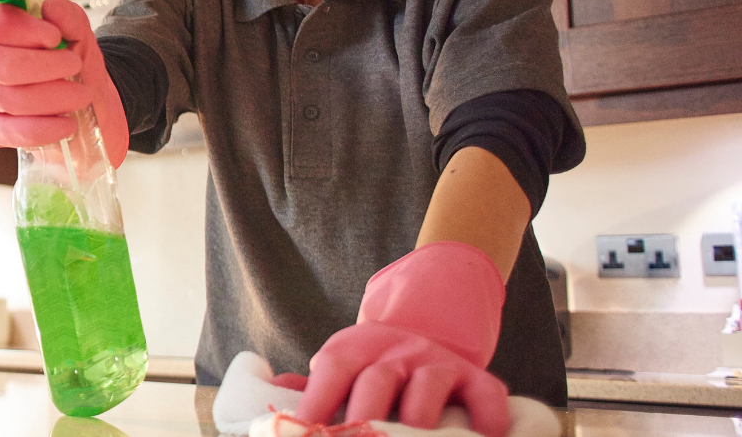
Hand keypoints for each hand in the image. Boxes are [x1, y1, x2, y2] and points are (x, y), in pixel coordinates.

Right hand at [0, 0, 128, 169]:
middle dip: (37, 65)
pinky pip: (8, 132)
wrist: (88, 105)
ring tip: (81, 95)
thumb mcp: (80, 36)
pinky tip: (67, 124)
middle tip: (74, 65)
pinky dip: (42, 129)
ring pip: (3, 97)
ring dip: (50, 96)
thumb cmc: (74, 64)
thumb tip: (52, 6)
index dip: (19, 29)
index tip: (54, 37)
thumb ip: (70, 17)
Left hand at [292, 241, 509, 435]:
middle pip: (378, 382)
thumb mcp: (340, 365)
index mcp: (356, 348)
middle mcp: (397, 351)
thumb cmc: (372, 366)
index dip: (316, 402)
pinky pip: (486, 395)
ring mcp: (437, 362)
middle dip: (366, 419)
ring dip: (418, 422)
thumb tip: (269, 402)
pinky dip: (488, 419)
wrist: (424, 331)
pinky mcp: (475, 377)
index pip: (333, 370)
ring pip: (428, 389)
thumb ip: (309, 388)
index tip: (301, 432)